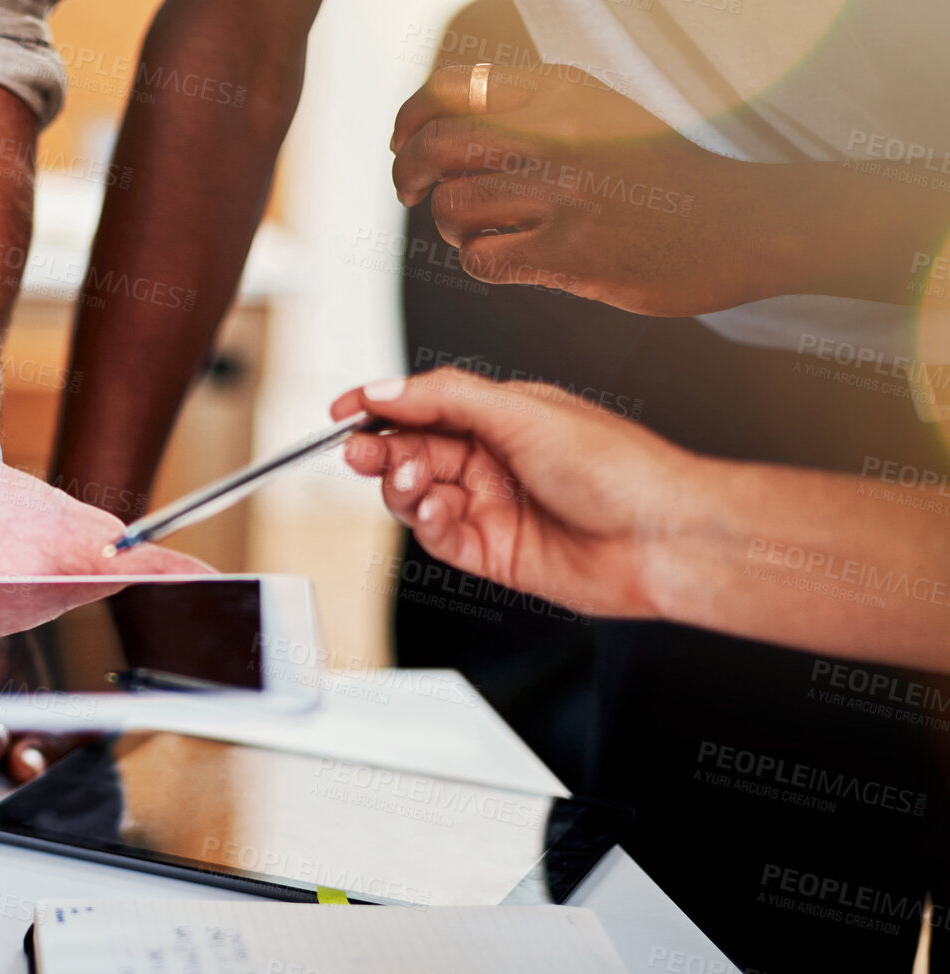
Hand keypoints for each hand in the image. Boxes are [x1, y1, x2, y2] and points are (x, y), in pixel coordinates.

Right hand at [335, 369, 707, 618]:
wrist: (662, 537)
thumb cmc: (619, 467)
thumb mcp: (523, 411)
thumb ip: (446, 398)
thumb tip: (386, 389)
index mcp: (503, 416)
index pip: (424, 405)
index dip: (381, 406)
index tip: (342, 411)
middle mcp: (494, 460)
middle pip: (413, 451)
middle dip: (381, 450)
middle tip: (358, 453)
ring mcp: (492, 507)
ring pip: (418, 496)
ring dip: (402, 488)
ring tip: (407, 482)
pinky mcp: (493, 553)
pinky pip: (440, 537)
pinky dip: (426, 523)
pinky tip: (433, 511)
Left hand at [390, 64, 783, 315]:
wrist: (741, 225)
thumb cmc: (662, 176)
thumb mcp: (601, 115)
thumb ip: (533, 111)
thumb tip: (442, 124)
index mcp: (562, 92)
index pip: (453, 89)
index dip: (412, 118)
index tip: (404, 141)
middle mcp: (556, 134)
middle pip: (436, 144)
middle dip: (408, 171)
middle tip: (411, 190)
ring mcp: (562, 193)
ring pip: (452, 206)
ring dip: (450, 224)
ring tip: (477, 229)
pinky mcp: (568, 252)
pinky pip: (480, 257)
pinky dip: (480, 260)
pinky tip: (507, 256)